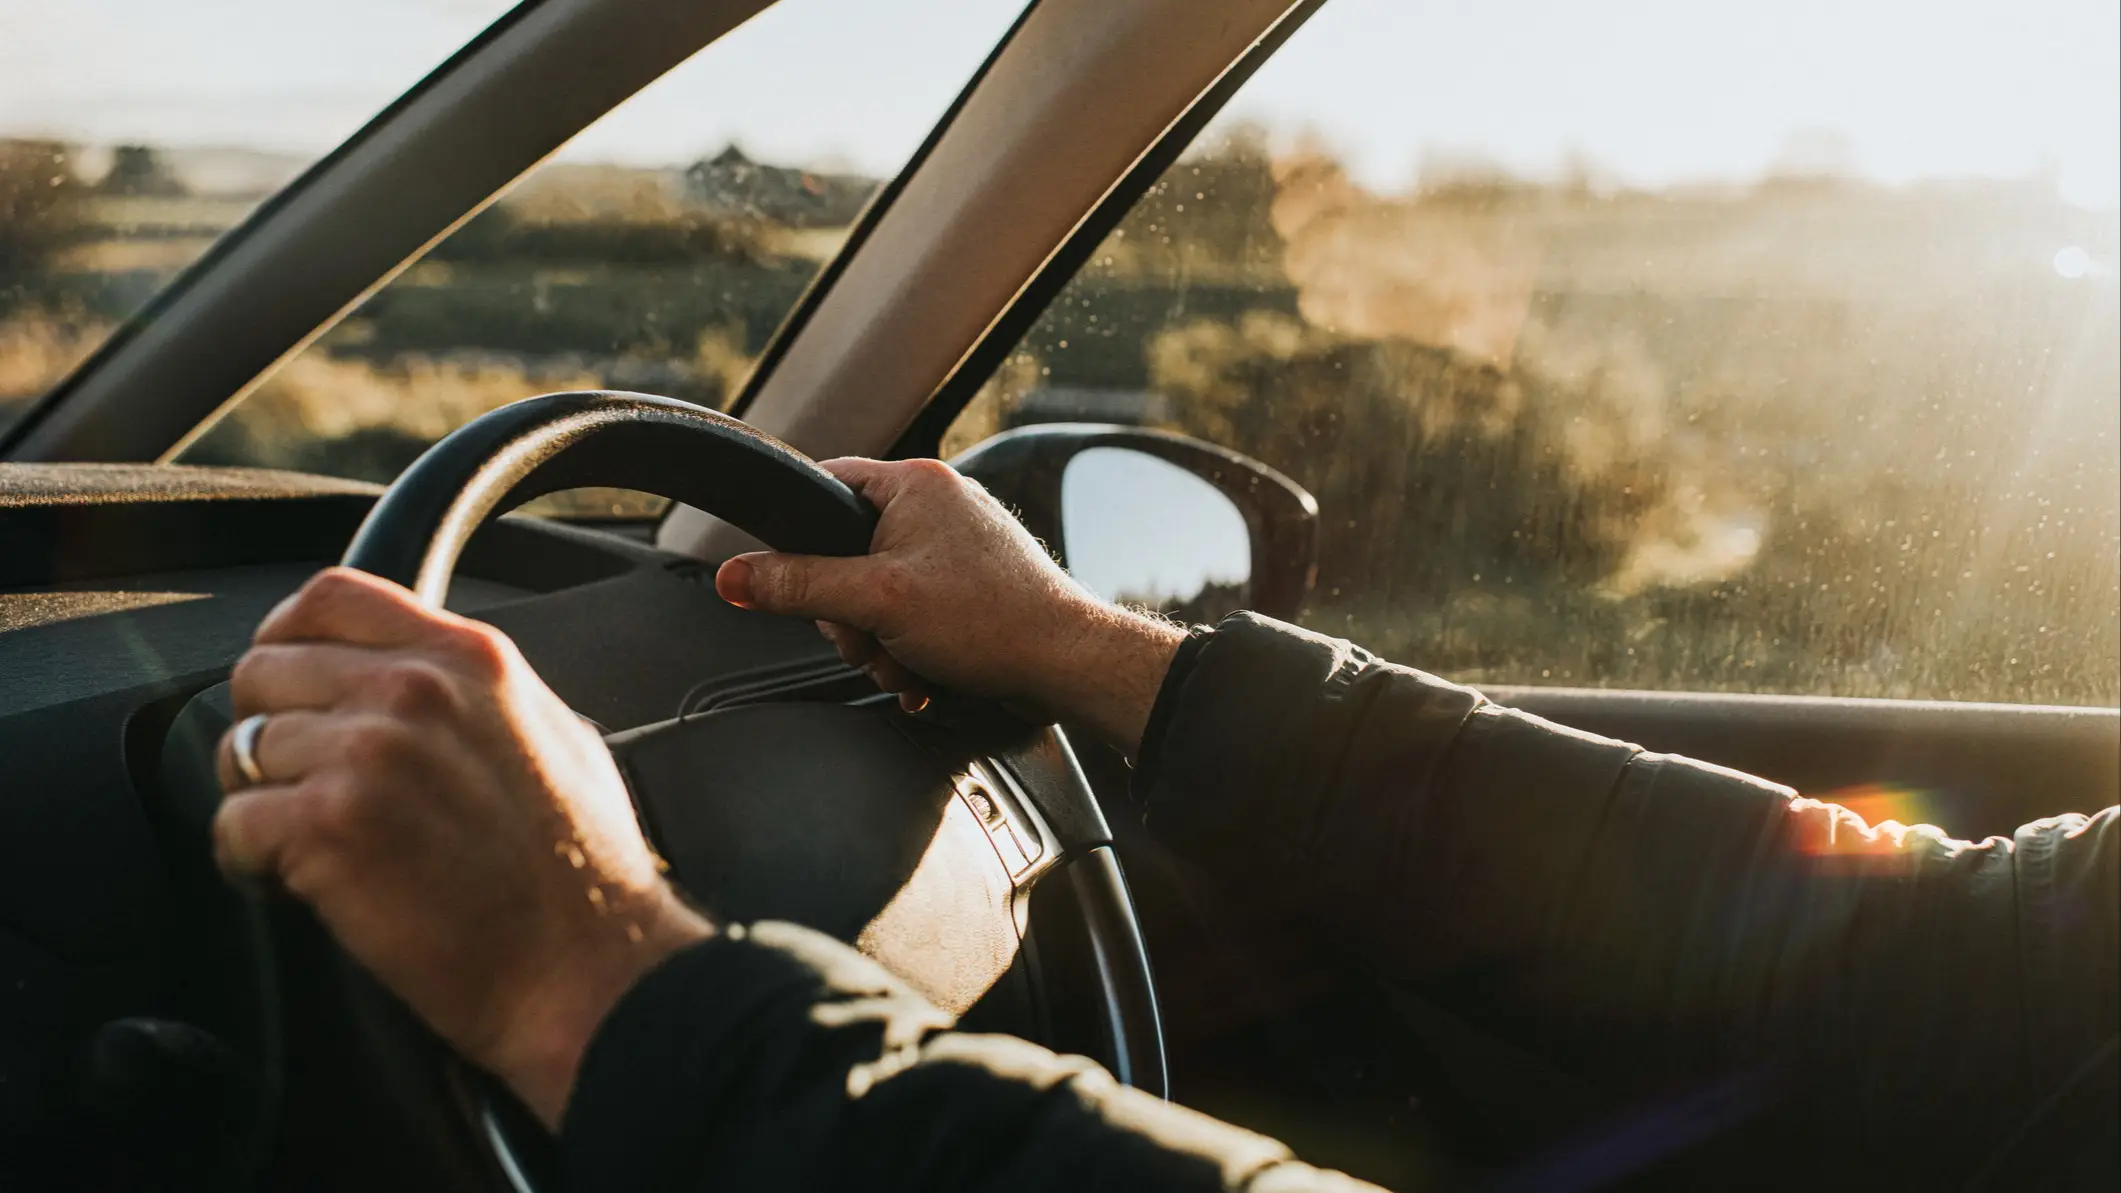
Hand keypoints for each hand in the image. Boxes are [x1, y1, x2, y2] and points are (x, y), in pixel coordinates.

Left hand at [213, 568, 712, 1127]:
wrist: (587, 966)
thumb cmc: (583, 873)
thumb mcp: (557, 735)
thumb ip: (479, 693)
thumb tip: (422, 682)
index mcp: (471, 658)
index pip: (332, 595)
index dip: (288, 637)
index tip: (290, 683)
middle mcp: (414, 690)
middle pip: (265, 670)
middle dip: (270, 731)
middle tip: (305, 786)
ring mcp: (368, 753)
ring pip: (240, 750)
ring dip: (261, 802)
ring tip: (313, 845)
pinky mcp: (329, 827)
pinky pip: (232, 824)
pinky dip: (251, 862)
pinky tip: (299, 883)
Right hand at [713, 458, 1185, 755]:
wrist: (1067, 666)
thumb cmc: (993, 619)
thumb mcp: (875, 602)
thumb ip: (798, 586)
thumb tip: (735, 576)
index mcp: (915, 483)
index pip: (826, 485)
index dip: (801, 536)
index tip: (795, 577)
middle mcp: (939, 506)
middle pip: (846, 556)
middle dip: (851, 617)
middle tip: (873, 639)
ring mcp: (958, 548)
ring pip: (878, 595)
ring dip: (882, 643)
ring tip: (909, 662)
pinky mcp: (972, 588)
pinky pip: (914, 615)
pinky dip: (911, 651)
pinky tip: (925, 674)